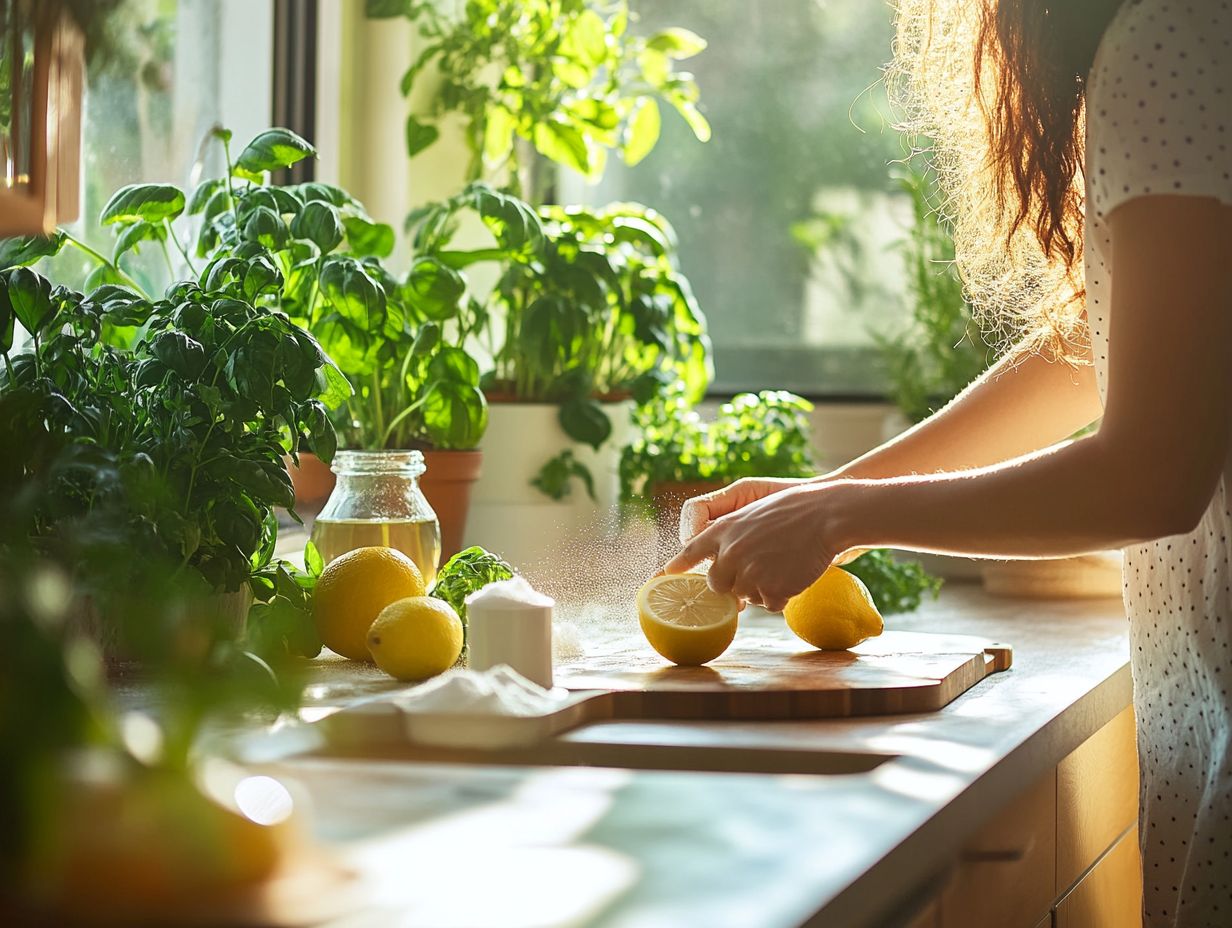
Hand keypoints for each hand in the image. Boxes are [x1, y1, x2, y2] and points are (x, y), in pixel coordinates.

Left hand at [664, 482, 850, 611]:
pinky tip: (793, 575)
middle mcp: (730, 553)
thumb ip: (731, 537)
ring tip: (782, 564)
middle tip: (757, 568)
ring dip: (761, 588)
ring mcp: (749, 572)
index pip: (690, 552)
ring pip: (745, 596)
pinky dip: (780, 596)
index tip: (661, 577)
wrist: (826, 515)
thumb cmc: (794, 510)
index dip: (675, 567)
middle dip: (732, 582)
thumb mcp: (752, 513)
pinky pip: (768, 604)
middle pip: (717, 585)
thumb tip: (721, 565)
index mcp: (723, 530)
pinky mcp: (770, 589)